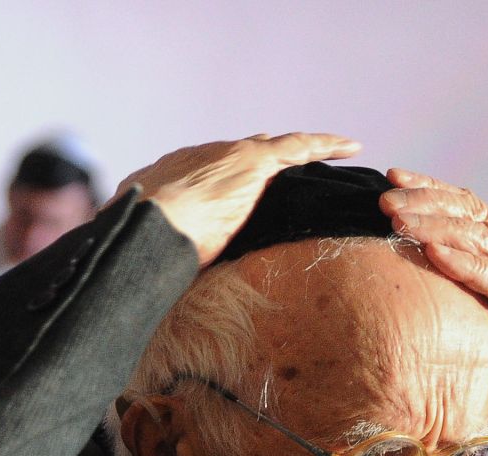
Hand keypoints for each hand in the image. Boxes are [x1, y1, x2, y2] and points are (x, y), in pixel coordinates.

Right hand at [118, 132, 360, 265]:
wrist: (142, 227)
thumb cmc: (136, 248)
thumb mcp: (144, 248)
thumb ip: (154, 252)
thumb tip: (151, 277)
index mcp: (166, 176)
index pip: (201, 175)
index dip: (218, 181)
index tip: (229, 190)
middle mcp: (196, 157)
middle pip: (234, 156)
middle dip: (255, 162)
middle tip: (277, 170)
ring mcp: (224, 156)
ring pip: (271, 149)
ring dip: (296, 155)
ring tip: (323, 157)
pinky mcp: (252, 160)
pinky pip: (299, 148)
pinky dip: (325, 146)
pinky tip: (352, 147)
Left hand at [380, 169, 487, 455]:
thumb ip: (467, 294)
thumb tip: (417, 289)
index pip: (467, 209)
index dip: (430, 191)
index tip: (391, 179)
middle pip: (469, 213)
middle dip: (425, 200)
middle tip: (383, 195)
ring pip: (480, 238)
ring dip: (435, 225)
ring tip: (397, 217)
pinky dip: (465, 265)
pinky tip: (434, 252)